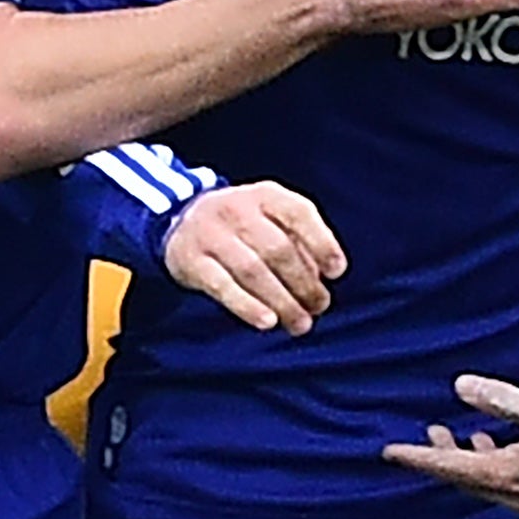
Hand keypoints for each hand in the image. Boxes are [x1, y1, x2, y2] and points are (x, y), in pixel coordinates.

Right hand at [163, 179, 345, 334]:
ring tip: (300, 323)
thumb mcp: (269, 217)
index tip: (337, 272)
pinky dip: (248, 306)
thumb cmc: (241, 225)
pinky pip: (222, 286)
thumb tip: (324, 276)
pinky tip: (267, 322)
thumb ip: (298, 239)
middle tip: (319, 306)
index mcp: (264, 194)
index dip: (322, 243)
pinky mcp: (190, 259)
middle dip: (304, 282)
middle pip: (278, 249)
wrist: (180, 220)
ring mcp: (211, 233)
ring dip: (282, 301)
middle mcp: (237, 208)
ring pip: (253, 270)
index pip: (299, 213)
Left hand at [382, 374, 518, 518]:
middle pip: (464, 477)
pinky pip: (510, 488)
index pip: (447, 466)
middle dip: (442, 455)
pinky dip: (498, 467)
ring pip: (488, 483)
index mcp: (505, 476)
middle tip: (427, 432)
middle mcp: (512, 498)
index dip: (416, 456)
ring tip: (467, 433)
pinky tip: (510, 449)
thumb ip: (501, 400)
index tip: (388, 452)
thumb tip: (459, 388)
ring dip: (472, 459)